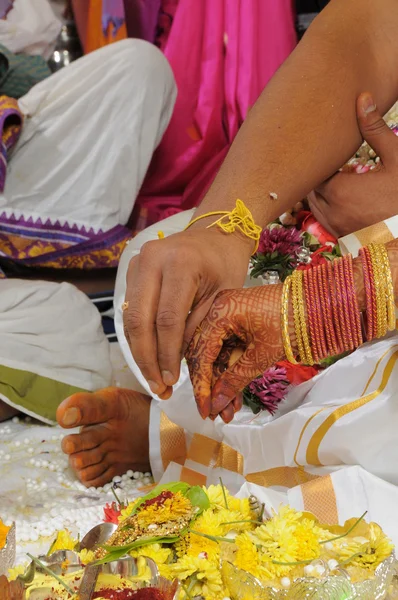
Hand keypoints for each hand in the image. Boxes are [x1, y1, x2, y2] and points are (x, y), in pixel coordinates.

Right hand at [123, 226, 252, 398]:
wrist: (216, 234)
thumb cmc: (225, 265)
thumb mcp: (222, 297)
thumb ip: (197, 327)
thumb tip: (176, 362)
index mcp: (180, 263)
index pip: (167, 319)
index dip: (167, 354)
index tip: (172, 380)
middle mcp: (152, 259)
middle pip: (140, 320)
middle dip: (147, 359)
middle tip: (156, 386)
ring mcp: (138, 261)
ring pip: (130, 317)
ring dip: (139, 351)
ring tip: (152, 378)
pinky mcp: (132, 269)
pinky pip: (130, 309)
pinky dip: (138, 335)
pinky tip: (149, 356)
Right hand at [186, 284, 283, 421]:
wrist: (321, 305)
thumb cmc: (293, 323)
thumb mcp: (261, 355)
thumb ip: (235, 379)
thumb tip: (216, 405)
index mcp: (220, 311)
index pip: (200, 353)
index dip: (201, 385)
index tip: (204, 409)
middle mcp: (219, 310)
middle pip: (205, 355)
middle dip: (211, 386)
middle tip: (215, 414)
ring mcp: (229, 316)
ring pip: (217, 356)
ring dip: (222, 383)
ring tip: (229, 412)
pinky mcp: (240, 324)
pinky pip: (229, 350)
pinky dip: (232, 372)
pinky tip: (235, 396)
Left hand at [308, 92, 397, 237]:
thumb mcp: (396, 159)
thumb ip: (376, 131)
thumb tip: (363, 99)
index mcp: (338, 190)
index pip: (312, 169)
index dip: (316, 157)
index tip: (322, 145)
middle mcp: (328, 210)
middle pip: (310, 185)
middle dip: (317, 173)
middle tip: (326, 158)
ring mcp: (332, 227)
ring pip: (313, 203)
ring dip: (320, 190)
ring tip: (334, 175)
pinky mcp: (338, 237)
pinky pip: (322, 218)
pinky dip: (326, 206)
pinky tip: (341, 197)